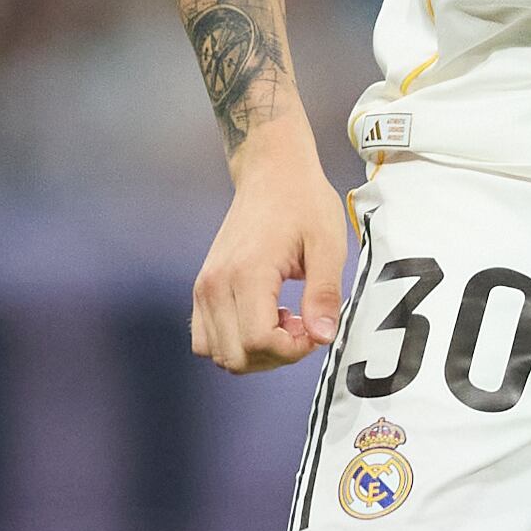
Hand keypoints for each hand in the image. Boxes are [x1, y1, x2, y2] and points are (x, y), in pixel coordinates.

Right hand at [190, 125, 347, 373]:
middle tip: (304, 325)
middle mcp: (215, 284)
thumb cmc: (304, 203)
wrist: (272, 173)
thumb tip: (322, 337)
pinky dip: (235, 341)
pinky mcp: (202, 288)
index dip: (292, 350)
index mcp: (247, 273)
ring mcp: (203, 287)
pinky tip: (266, 315)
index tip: (315, 328)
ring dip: (254, 352)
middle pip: (235, 357)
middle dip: (276, 355)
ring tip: (284, 320)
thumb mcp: (328, 245)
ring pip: (217, 353)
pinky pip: (207, 337)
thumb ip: (324, 294)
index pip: (259, 342)